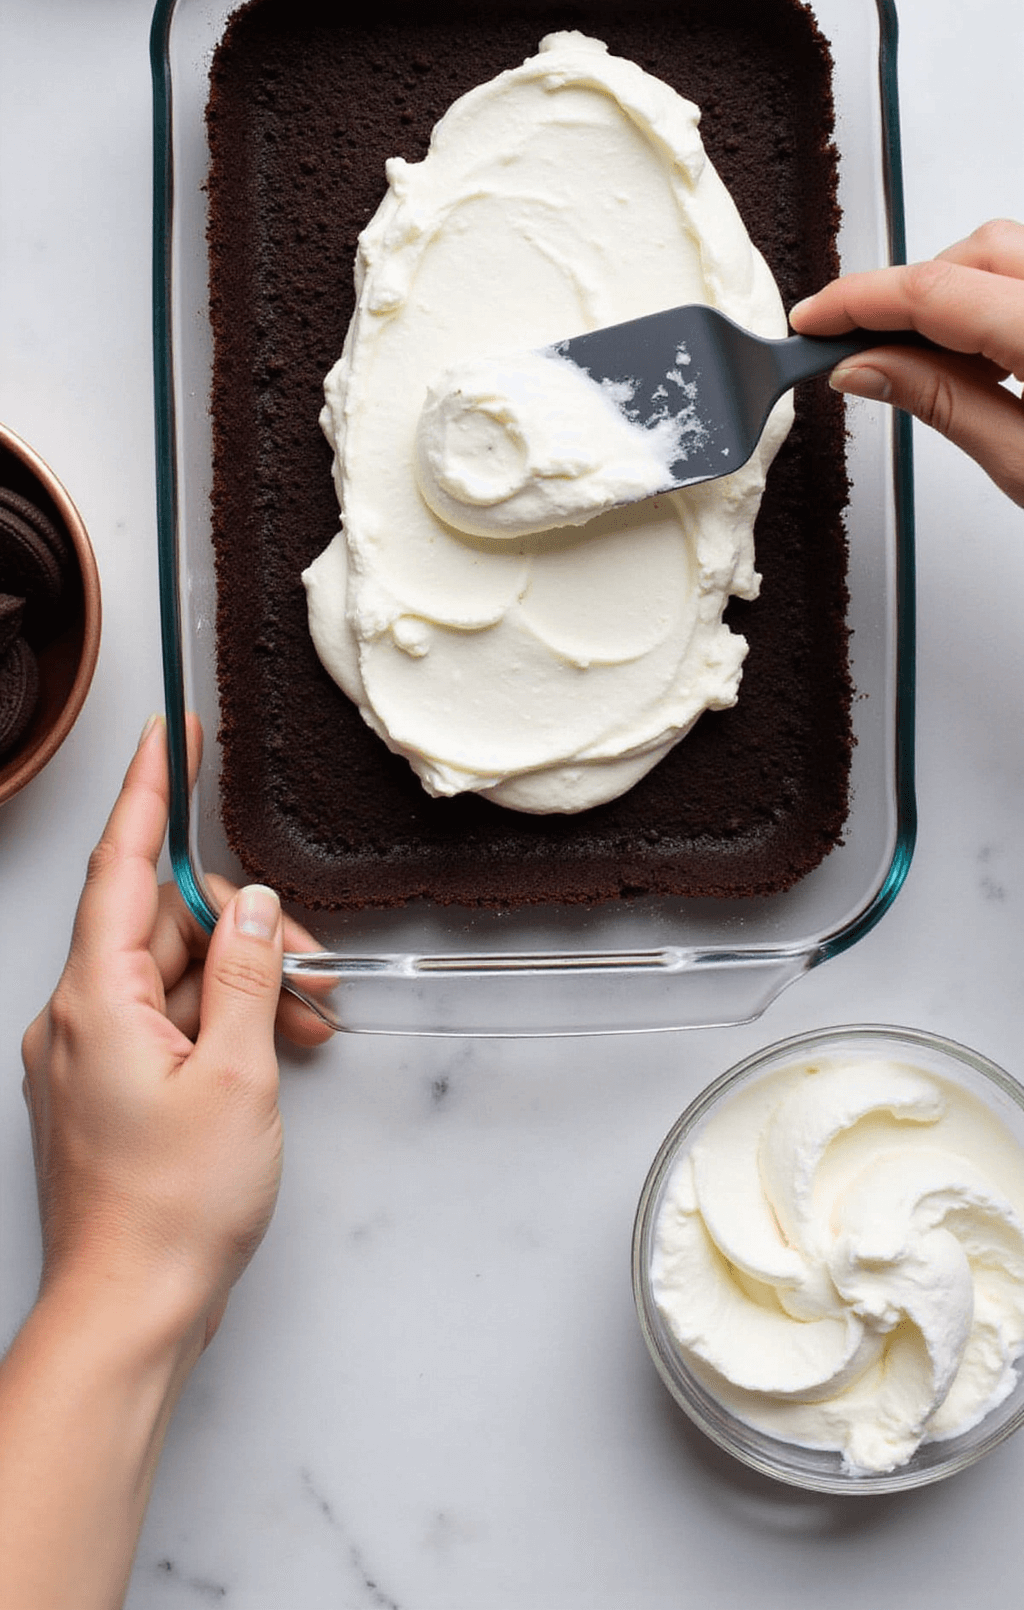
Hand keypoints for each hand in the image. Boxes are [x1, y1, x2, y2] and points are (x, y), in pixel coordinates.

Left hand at [21, 713, 329, 1351]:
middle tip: (312, 965)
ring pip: (173, 973)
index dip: (151, 789)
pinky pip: (167, 1020)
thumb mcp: (239, 1075)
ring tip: (308, 1025)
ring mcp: (89, 1053)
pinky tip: (278, 1048)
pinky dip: (222, 1022)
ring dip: (244, 983)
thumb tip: (259, 907)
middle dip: (242, 927)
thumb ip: (250, 974)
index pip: (122, 864)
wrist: (129, 1311)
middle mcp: (78, 1015)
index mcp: (95, 998)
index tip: (171, 731)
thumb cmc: (173, 1209)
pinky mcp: (107, 1087)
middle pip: (160, 921)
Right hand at [789, 219, 1023, 506]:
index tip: (809, 322)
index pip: (933, 291)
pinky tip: (986, 360)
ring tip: (934, 370)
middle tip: (865, 352)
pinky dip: (994, 305)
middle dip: (910, 294)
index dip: (857, 302)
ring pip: (1005, 255)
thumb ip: (946, 406)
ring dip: (956, 299)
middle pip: (972, 252)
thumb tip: (865, 368)